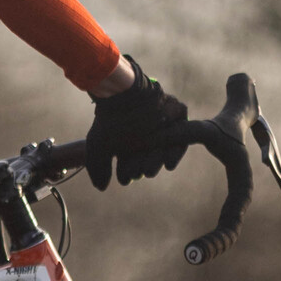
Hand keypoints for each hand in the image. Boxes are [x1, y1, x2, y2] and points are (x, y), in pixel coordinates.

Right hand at [85, 60, 188, 189]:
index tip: (125, 179)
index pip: (132, 158)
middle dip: (146, 166)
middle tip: (142, 173)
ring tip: (151, 171)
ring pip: (166, 146)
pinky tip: (168, 164)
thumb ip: (98, 167)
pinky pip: (182, 134)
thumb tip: (101, 187)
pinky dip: (176, 151)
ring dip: (159, 160)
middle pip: (151, 153)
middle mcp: (147, 128)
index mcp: (130, 134)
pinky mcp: (177, 112)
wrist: (123, 93)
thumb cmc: (108, 120)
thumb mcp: (99, 147)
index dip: (128, 170)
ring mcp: (164, 120)